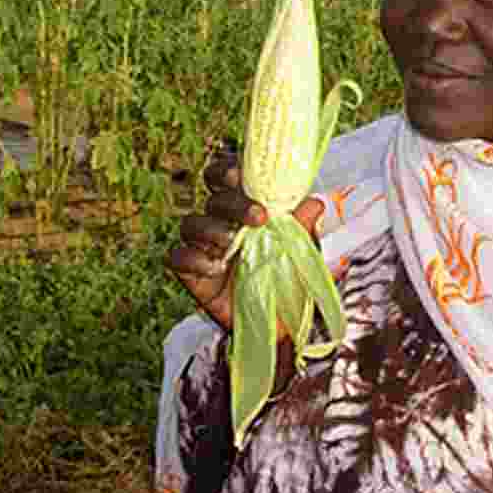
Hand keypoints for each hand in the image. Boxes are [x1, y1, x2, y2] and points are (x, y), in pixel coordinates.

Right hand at [167, 150, 324, 334]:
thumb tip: (314, 203)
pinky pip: (178, 259)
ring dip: (212, 229)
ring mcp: (204, 248)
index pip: (224, 178)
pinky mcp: (192, 275)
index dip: (226, 170)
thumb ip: (302, 226)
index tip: (241, 175)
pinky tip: (215, 267)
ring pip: (191, 224)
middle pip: (214, 200)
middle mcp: (220, 222)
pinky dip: (194, 259)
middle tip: (259, 217)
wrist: (282, 321)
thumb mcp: (300, 250)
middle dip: (234, 204)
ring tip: (234, 242)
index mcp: (243, 208)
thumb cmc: (288, 276)